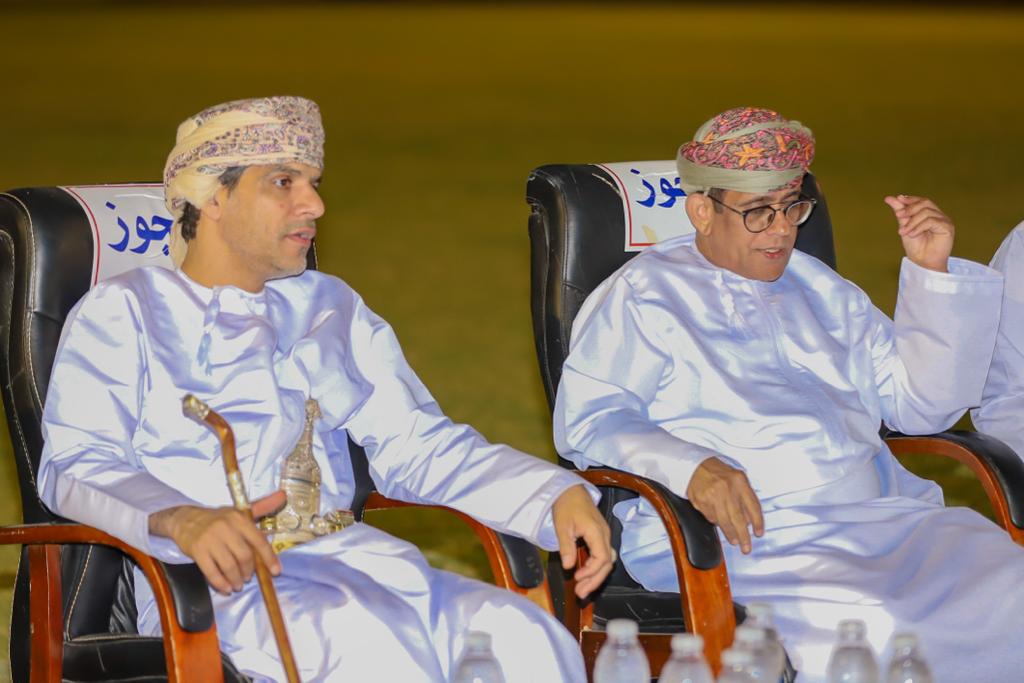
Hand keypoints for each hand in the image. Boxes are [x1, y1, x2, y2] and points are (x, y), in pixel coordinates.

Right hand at [149, 490, 286, 594]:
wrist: (185, 519)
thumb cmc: (218, 518)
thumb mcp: (239, 511)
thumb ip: (262, 506)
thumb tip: (284, 495)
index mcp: (239, 518)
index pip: (258, 540)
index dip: (269, 558)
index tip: (276, 572)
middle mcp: (225, 527)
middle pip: (244, 556)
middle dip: (249, 571)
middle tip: (249, 577)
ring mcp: (210, 539)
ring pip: (229, 566)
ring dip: (236, 579)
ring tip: (238, 584)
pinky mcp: (197, 551)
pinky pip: (211, 572)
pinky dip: (221, 583)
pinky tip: (226, 588)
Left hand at [551, 485, 613, 597]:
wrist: (570, 490)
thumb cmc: (566, 505)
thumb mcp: (562, 526)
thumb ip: (566, 546)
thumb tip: (569, 566)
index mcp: (596, 531)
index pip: (602, 557)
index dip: (591, 571)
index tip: (577, 578)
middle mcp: (605, 534)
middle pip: (607, 563)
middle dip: (595, 580)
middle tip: (580, 593)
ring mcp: (604, 535)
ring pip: (607, 560)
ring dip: (596, 576)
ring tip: (583, 588)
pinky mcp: (600, 536)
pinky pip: (603, 555)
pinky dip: (596, 567)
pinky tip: (586, 575)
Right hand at [686, 458, 762, 553]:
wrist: (695, 465)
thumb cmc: (719, 473)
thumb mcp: (737, 478)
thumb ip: (745, 497)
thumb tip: (750, 522)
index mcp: (739, 481)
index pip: (753, 506)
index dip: (758, 522)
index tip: (759, 534)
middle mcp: (726, 488)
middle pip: (738, 518)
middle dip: (743, 536)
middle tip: (746, 548)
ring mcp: (712, 495)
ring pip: (723, 521)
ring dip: (730, 534)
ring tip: (734, 541)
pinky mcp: (700, 501)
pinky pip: (710, 518)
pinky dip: (716, 523)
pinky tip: (718, 523)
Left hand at [884, 195, 953, 271]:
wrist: (922, 262)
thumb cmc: (916, 247)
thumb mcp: (905, 226)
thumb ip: (900, 212)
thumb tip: (889, 198)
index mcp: (930, 214)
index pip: (922, 201)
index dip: (910, 199)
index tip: (898, 199)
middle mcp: (939, 216)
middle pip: (925, 203)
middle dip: (910, 208)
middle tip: (899, 216)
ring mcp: (945, 221)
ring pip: (926, 212)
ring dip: (912, 221)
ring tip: (904, 232)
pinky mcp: (947, 228)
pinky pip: (931, 221)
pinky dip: (919, 227)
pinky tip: (912, 234)